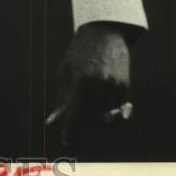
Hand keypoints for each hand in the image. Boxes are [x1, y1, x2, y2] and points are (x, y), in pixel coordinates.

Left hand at [48, 21, 133, 153]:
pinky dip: (112, 111)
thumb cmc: (79, 53)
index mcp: (80, 81)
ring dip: (99, 118)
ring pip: (107, 117)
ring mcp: (114, 85)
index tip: (67, 143)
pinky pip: (119, 109)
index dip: (70, 132)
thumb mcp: (65, 72)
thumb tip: (50, 122)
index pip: (75, 115)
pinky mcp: (125, 85)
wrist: (103, 31)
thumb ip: (61, 99)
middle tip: (79, 123)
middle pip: (93, 121)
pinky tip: (105, 104)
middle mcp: (98, 85)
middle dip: (85, 126)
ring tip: (91, 107)